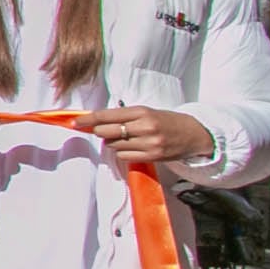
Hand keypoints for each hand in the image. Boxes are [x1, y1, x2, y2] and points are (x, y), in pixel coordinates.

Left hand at [75, 104, 215, 166]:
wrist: (194, 134)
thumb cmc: (166, 120)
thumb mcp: (147, 112)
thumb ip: (123, 116)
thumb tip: (95, 122)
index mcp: (142, 111)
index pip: (107, 115)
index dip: (88, 119)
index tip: (75, 122)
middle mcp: (144, 126)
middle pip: (106, 131)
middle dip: (99, 131)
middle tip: (102, 130)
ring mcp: (149, 143)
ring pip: (114, 145)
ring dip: (113, 142)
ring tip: (126, 138)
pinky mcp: (152, 156)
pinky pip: (124, 156)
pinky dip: (122, 152)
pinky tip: (132, 147)